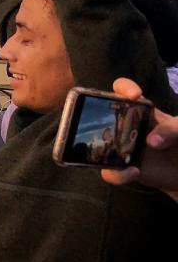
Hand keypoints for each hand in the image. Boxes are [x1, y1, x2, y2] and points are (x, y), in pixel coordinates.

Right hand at [101, 78, 177, 201]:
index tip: (134, 95)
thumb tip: (151, 142)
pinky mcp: (123, 167)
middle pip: (98, 114)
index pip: (122, 89)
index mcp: (137, 109)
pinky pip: (110, 171)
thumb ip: (171, 129)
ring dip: (100, 150)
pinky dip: (118, 174)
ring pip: (97, 144)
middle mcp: (123, 124)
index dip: (124, 87)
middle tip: (106, 128)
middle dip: (91, 117)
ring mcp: (120, 146)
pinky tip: (134, 172)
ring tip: (121, 158)